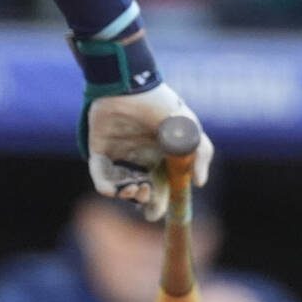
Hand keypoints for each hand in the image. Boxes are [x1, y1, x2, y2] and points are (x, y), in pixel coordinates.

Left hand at [83, 83, 212, 221]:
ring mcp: (120, 154)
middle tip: (146, 198)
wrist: (132, 87)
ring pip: (121, 186)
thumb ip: (201, 156)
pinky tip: (113, 189)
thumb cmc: (163, 107)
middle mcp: (141, 158)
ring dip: (127, 195)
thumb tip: (200, 184)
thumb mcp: (190, 130)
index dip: (161, 203)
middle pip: (142, 190)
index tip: (160, 213)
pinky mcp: (100, 149)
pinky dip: (106, 186)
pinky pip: (100, 175)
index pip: (162, 187)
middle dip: (145, 201)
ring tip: (134, 188)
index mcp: (162, 156)